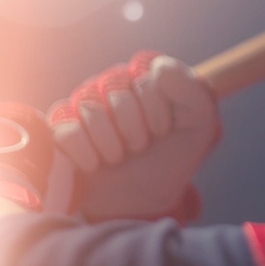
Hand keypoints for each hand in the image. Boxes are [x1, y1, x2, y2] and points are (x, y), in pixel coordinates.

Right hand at [48, 52, 219, 222]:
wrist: (148, 198)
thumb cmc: (175, 156)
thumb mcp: (201, 124)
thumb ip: (192, 90)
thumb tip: (158, 68)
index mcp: (146, 75)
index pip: (144, 67)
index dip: (156, 103)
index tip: (164, 129)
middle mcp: (113, 83)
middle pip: (114, 84)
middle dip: (133, 124)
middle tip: (141, 145)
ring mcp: (85, 104)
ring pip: (88, 103)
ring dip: (110, 140)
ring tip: (120, 157)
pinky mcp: (62, 129)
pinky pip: (64, 127)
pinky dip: (84, 150)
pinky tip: (96, 164)